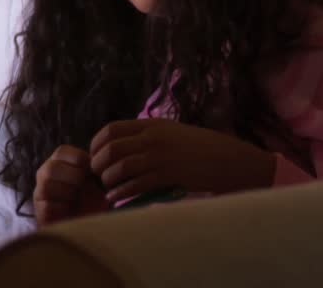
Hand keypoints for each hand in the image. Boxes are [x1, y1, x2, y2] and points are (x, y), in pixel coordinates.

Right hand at [33, 145, 108, 225]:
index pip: (62, 151)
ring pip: (46, 185)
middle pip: (52, 167)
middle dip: (73, 177)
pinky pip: (48, 206)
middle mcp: (45, 174)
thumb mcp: (97, 181)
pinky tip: (70, 210)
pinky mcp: (40, 212)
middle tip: (83, 186)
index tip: (91, 171)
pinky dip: (63, 208)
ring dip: (67, 193)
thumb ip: (93, 168)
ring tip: (76, 199)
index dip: (79, 159)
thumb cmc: (93, 200)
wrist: (88, 226)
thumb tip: (96, 160)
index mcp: (58, 162)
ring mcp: (40, 193)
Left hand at [89, 119, 275, 203]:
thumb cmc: (199, 147)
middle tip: (97, 175)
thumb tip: (119, 147)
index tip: (93, 156)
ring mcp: (160, 156)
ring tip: (107, 188)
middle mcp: (152, 137)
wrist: (229, 160)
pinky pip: (135, 184)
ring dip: (108, 179)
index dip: (96, 144)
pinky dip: (121, 192)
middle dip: (98, 163)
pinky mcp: (168, 175)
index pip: (111, 129)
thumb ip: (145, 135)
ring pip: (120, 167)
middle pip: (111, 149)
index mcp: (150, 124)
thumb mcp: (170, 132)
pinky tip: (115, 198)